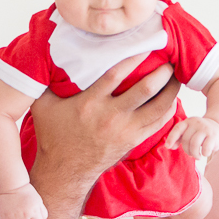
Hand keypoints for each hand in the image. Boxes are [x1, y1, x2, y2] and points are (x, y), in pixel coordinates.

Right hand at [0, 184, 47, 218]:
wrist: (13, 184)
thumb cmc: (27, 193)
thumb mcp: (39, 201)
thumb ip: (42, 212)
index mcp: (34, 211)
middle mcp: (24, 215)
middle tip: (23, 214)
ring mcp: (14, 215)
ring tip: (15, 213)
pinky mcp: (4, 214)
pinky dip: (6, 218)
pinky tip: (8, 212)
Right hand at [30, 54, 179, 185]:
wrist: (63, 171)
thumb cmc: (53, 135)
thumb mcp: (44, 105)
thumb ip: (45, 82)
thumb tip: (42, 57)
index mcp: (89, 102)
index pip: (117, 74)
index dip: (134, 57)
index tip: (146, 46)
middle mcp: (110, 116)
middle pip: (145, 90)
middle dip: (161, 73)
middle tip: (169, 61)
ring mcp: (124, 131)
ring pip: (158, 108)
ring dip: (170, 91)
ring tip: (176, 78)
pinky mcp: (132, 142)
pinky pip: (158, 124)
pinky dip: (168, 110)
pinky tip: (171, 100)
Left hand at [165, 116, 218, 158]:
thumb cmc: (200, 132)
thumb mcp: (189, 132)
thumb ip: (179, 138)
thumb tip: (170, 147)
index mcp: (188, 122)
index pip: (177, 129)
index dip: (171, 138)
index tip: (168, 147)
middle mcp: (196, 123)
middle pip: (186, 140)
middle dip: (187, 150)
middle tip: (192, 154)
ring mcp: (205, 128)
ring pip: (194, 144)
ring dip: (195, 154)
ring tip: (198, 156)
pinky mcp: (213, 135)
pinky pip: (206, 147)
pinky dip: (204, 153)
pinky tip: (205, 153)